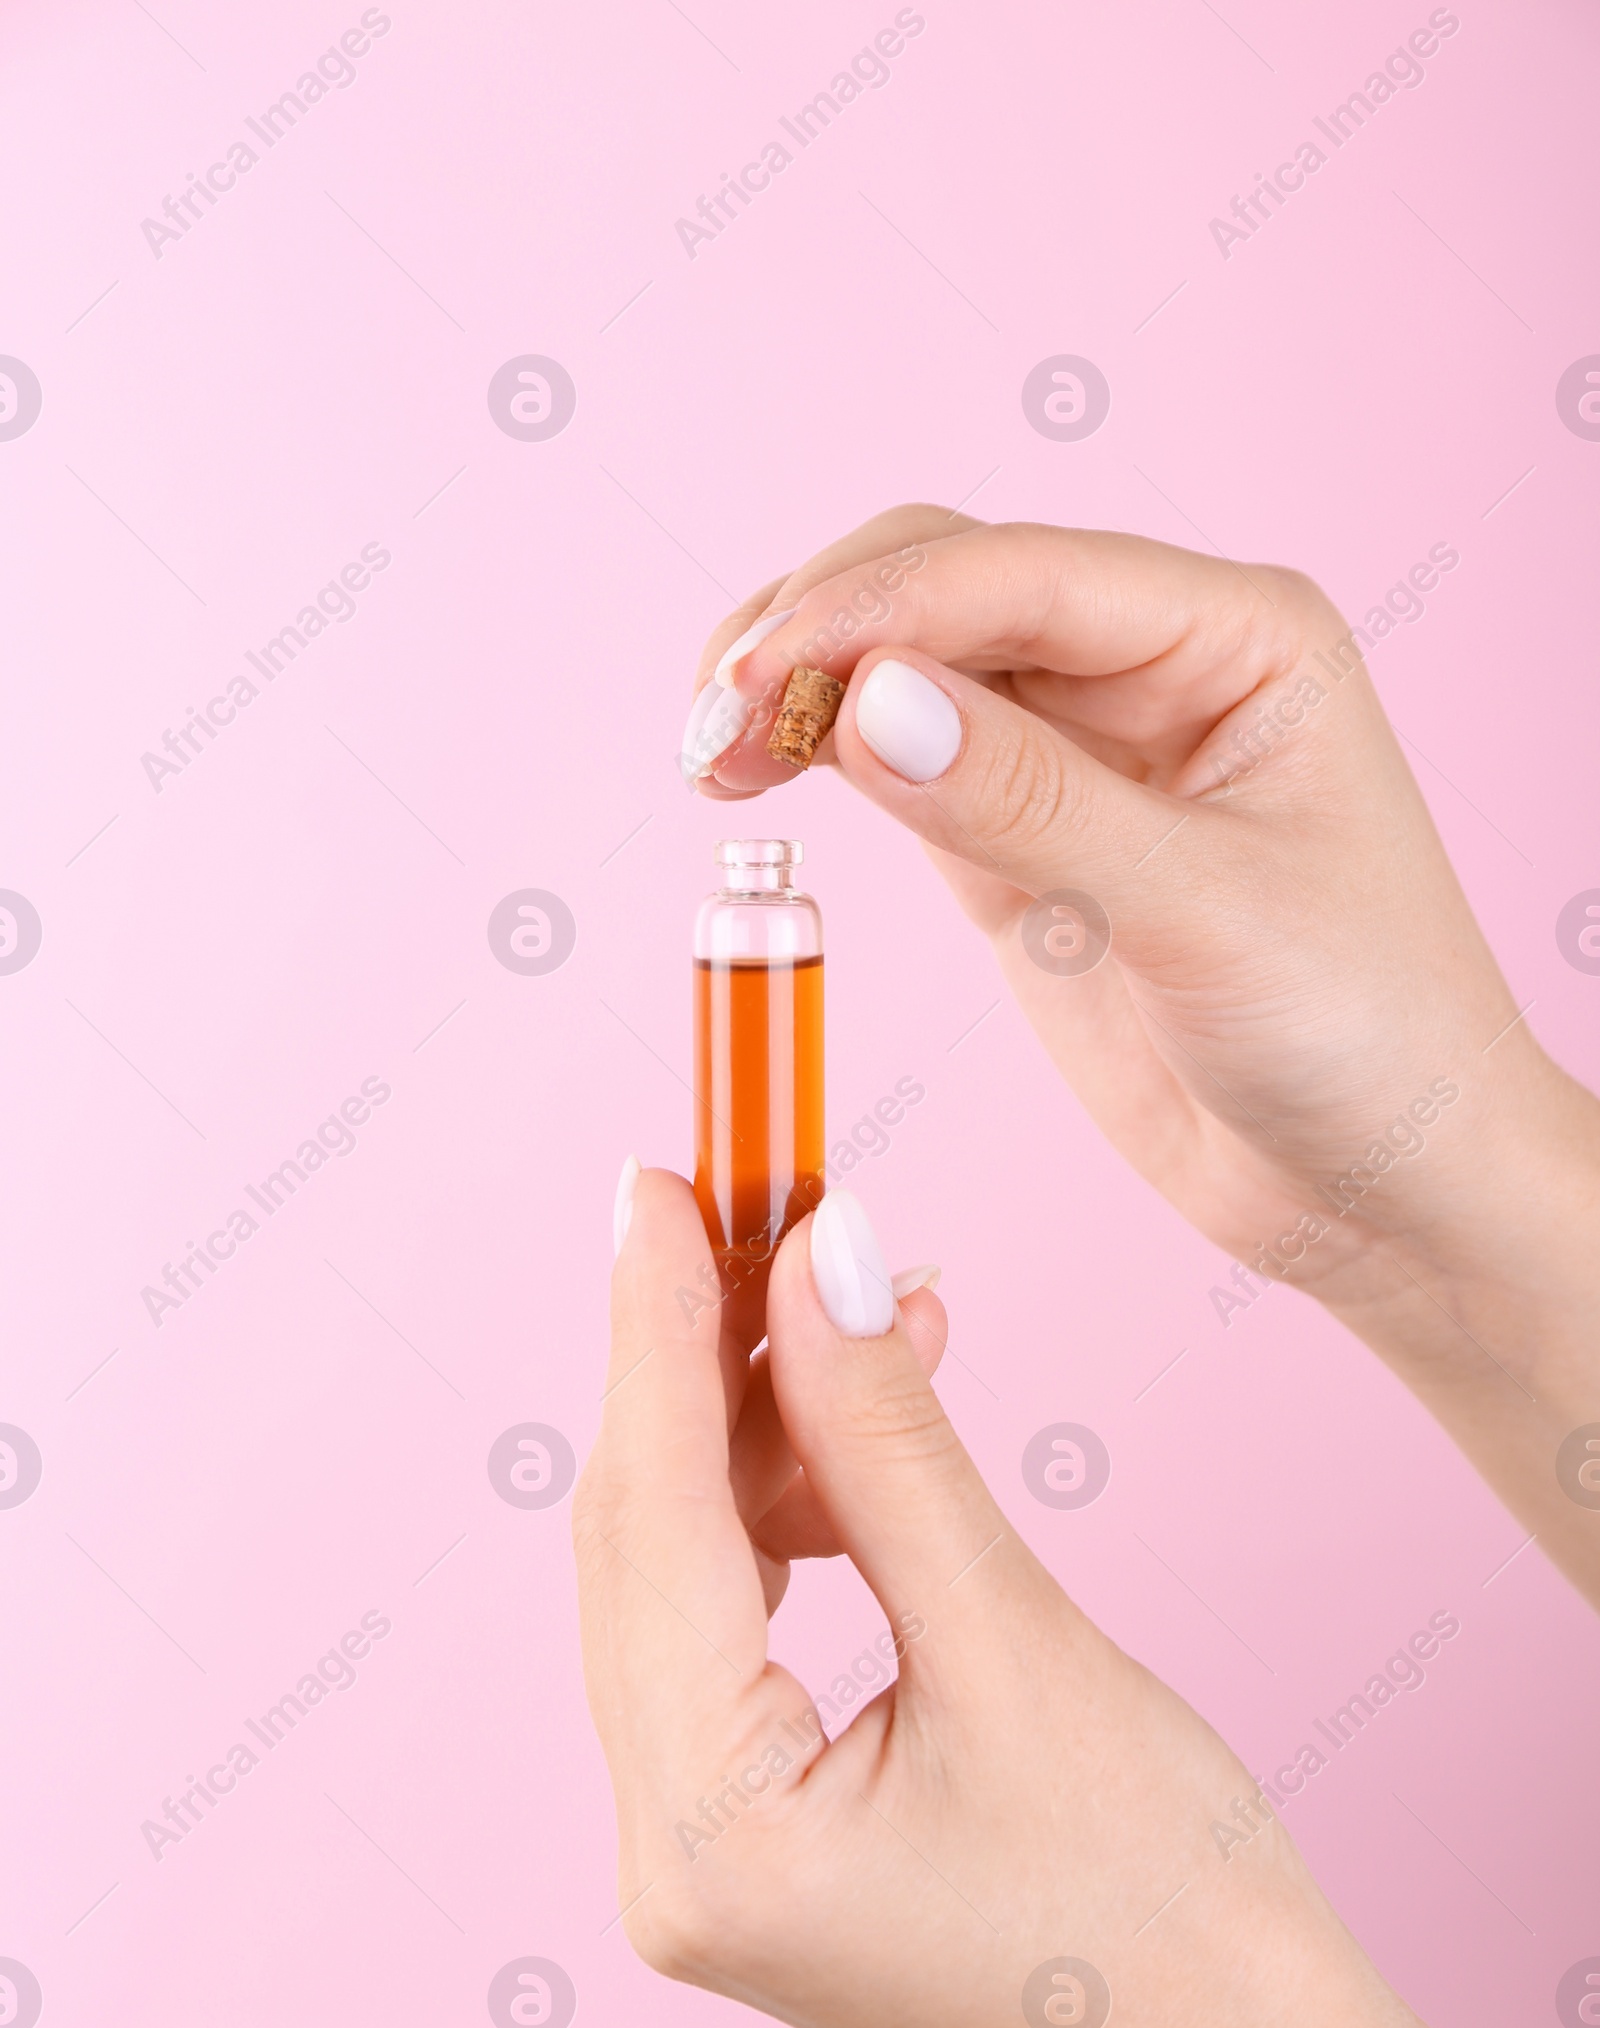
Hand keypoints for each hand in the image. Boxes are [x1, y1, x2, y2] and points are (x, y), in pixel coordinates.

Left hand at [576, 1174, 1599, 2027]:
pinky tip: (862, 1432)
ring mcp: (702, 1858)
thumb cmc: (1168, 1910)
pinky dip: (794, 1520)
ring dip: (767, 1434)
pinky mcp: (755, 1838)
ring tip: (874, 1313)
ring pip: (686, 1577)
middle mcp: (664, 1860)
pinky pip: (735, 1631)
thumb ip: (888, 1441)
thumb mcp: (1015, 1639)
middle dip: (707, 1364)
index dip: (655, 1332)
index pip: (649, 1522)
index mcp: (708, 1840)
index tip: (660, 1181)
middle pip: (644, 1544)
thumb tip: (814, 1261)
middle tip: (762, 1209)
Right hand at [679, 507, 1599, 1603]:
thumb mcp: (1203, 917)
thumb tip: (863, 700)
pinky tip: (752, 782)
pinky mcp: (1022, 844)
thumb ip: (1033, 805)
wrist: (1382, 1190)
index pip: (1018, 575)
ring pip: (903, 663)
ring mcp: (1080, 753)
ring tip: (710, 756)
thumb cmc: (1365, 1041)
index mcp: (1234, 636)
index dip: (874, 612)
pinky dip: (820, 758)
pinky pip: (901, 762)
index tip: (762, 679)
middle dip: (819, 633)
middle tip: (716, 730)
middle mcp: (1152, 666)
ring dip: (798, 686)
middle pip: (943, 584)